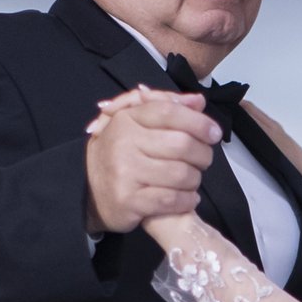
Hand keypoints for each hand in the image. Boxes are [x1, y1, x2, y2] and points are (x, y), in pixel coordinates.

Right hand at [84, 88, 217, 235]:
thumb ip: (167, 107)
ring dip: (195, 180)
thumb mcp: (136, 123)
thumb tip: (199, 101)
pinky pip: (172, 200)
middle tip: (203, 160)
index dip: (198, 122)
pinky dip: (187, 200)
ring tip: (192, 180)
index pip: (169, 112)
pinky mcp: (129, 200)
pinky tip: (188, 198)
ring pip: (181, 174)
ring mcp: (125, 172)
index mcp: (127, 119)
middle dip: (202, 154)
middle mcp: (124, 143)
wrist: (88, 189)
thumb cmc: (121, 153)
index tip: (214, 133)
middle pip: (181, 144)